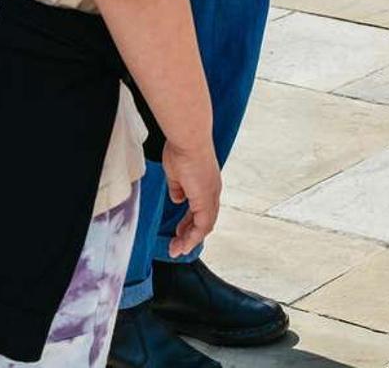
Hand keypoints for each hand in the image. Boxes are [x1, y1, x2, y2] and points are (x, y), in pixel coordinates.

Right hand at [161, 136, 220, 258]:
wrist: (188, 139)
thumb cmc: (181, 150)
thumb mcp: (176, 173)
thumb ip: (178, 188)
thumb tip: (178, 199)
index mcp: (206, 185)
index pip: (201, 210)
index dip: (190, 224)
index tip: (179, 233)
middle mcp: (212, 191)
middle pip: (204, 221)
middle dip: (189, 236)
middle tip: (177, 247)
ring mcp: (210, 195)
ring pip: (205, 225)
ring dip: (190, 240)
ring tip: (177, 250)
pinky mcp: (206, 198)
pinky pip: (203, 224)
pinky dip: (193, 236)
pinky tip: (184, 243)